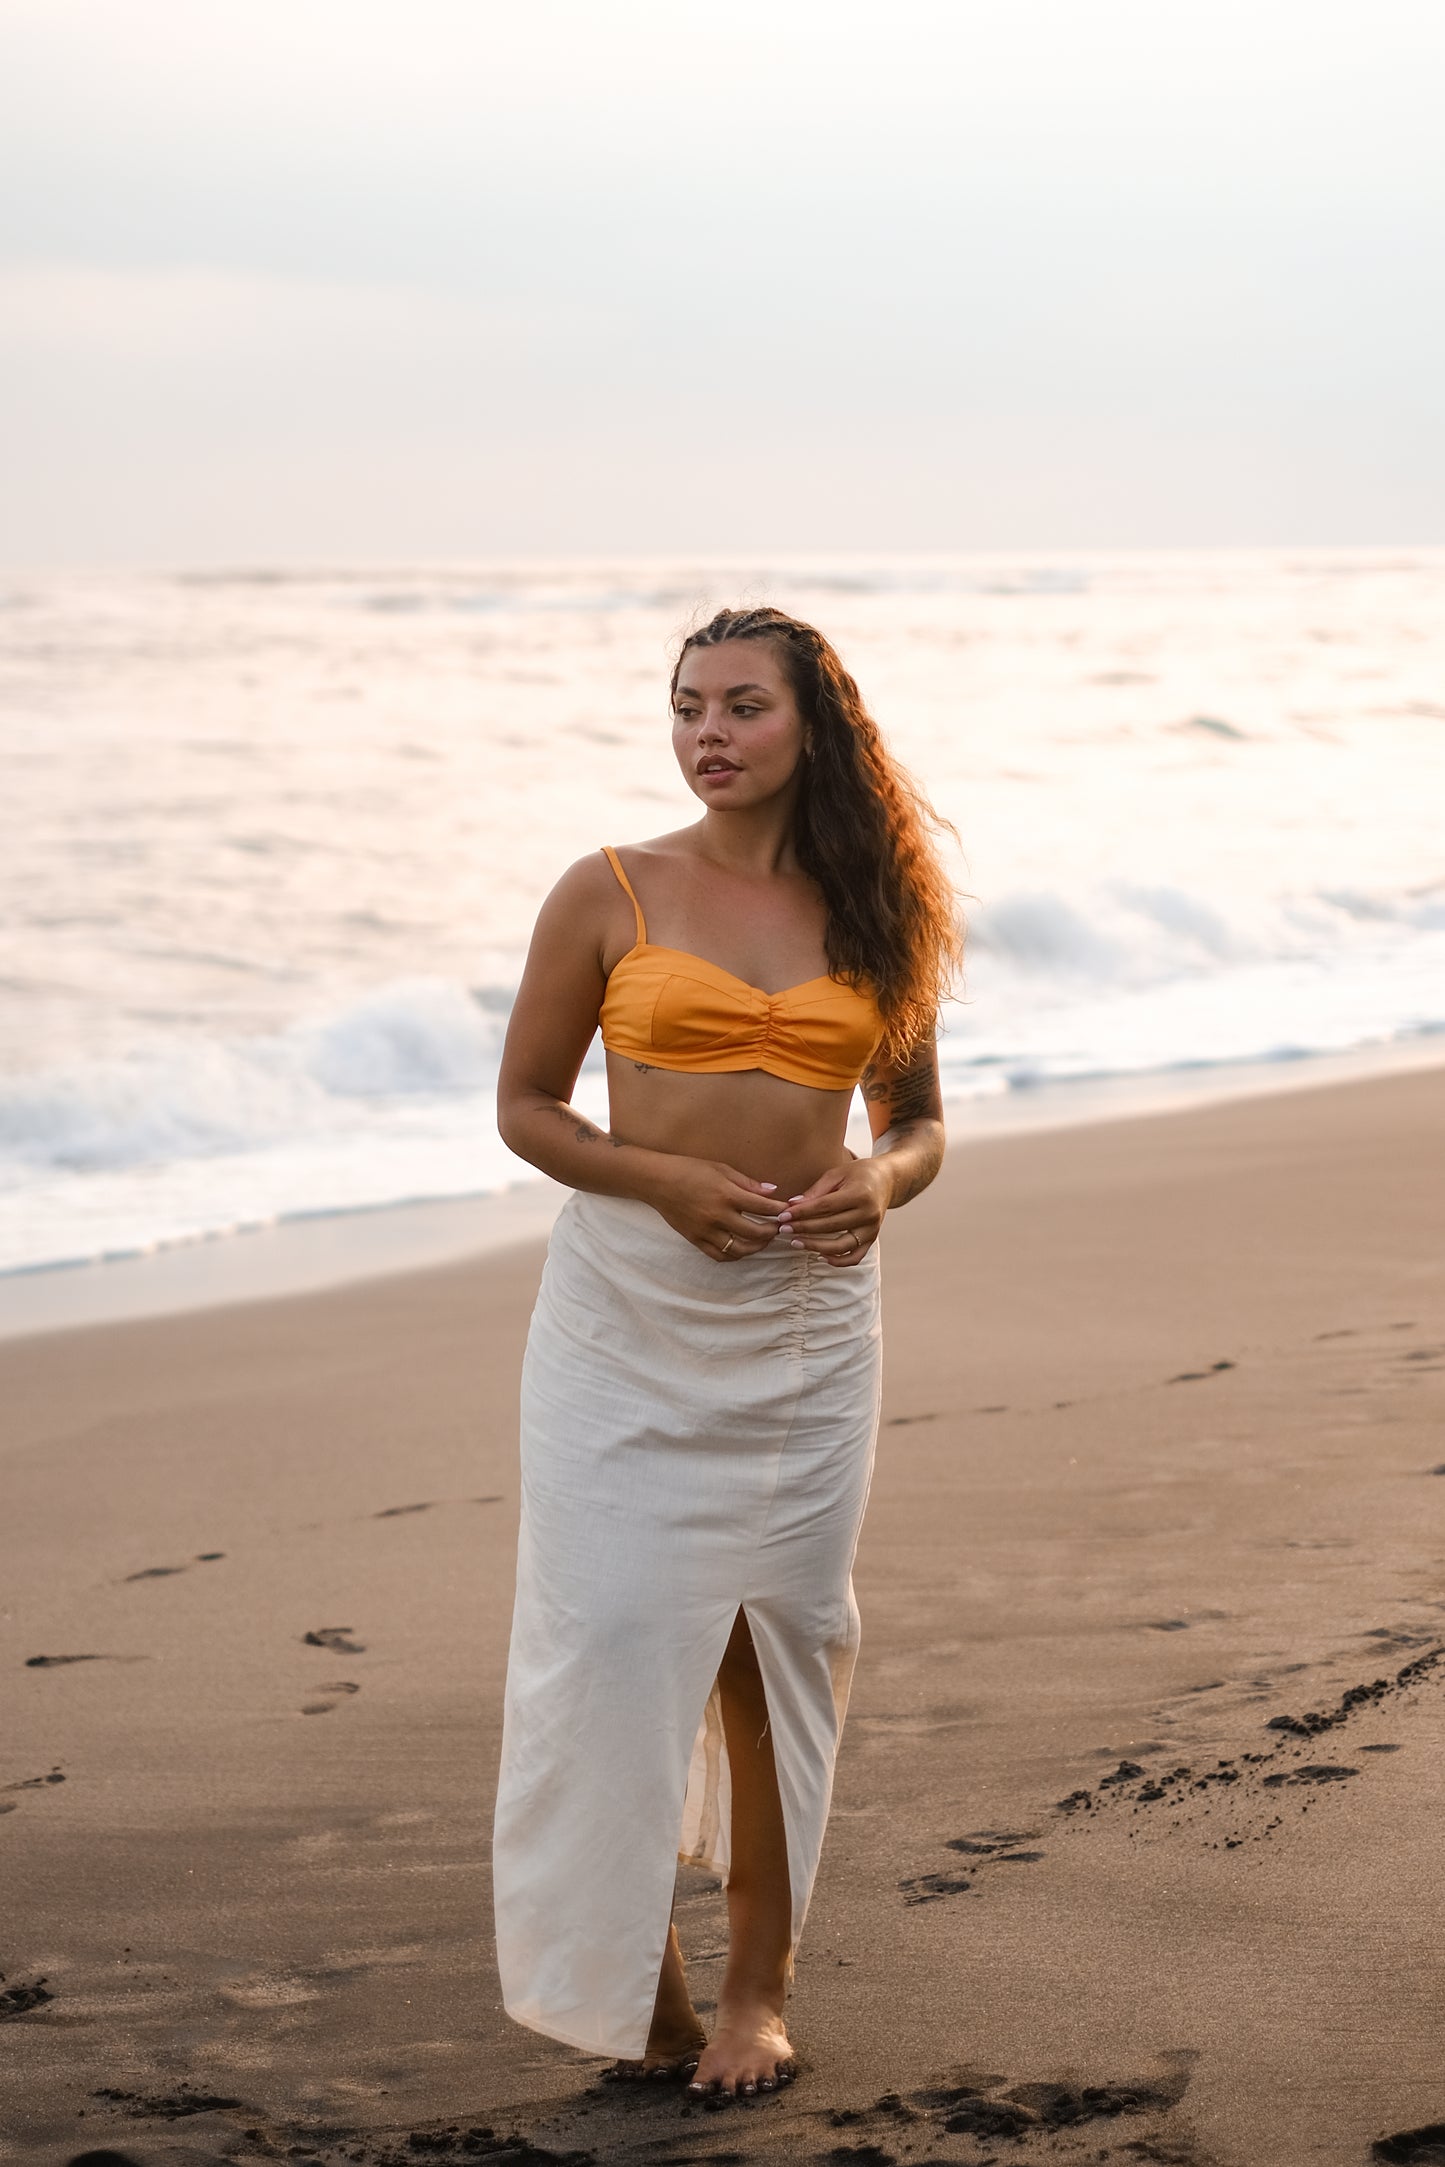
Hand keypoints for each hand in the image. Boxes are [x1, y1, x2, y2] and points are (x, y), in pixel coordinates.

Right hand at [646, 1157, 787, 1261]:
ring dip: (757, 1247)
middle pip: (755, 1232)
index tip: (787, 1210)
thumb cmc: (690, 1169)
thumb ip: (748, 1183)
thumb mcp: (721, 1169)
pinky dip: (735, 1254)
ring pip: (739, 1249)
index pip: (763, 1208)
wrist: (657, 1181)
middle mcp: (717, 1215)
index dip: (779, 1210)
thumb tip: (772, 1192)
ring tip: (764, 1239)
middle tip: (779, 1227)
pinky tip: (742, 1247)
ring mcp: (706, 1231)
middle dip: (772, 1231)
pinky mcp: (695, 1240)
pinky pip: (720, 1255)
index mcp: (726, 1194)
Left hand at [779, 1159, 890, 1266]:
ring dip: (816, 1246)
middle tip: (783, 1229)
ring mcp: (872, 1229)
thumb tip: (792, 1205)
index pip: (825, 1206)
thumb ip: (816, 1191)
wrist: (887, 1181)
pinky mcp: (872, 1239)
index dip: (802, 1212)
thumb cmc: (858, 1174)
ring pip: (841, 1245)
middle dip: (803, 1228)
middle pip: (830, 1226)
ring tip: (796, 1242)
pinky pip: (855, 1257)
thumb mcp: (837, 1173)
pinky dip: (838, 1261)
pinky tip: (820, 1255)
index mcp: (860, 1193)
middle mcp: (868, 1214)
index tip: (783, 1215)